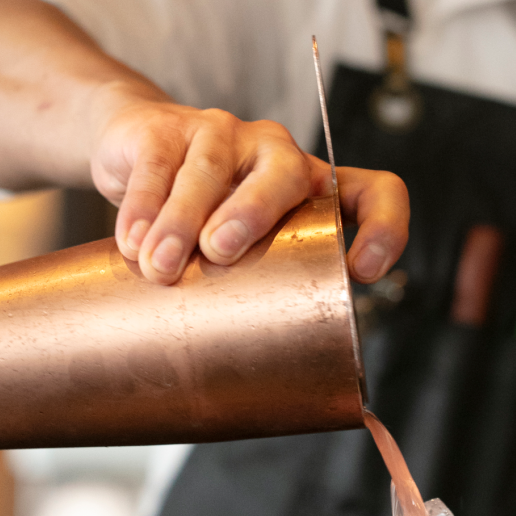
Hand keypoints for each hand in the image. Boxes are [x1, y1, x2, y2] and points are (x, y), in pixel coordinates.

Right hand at [89, 86, 408, 284]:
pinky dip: (142, 205)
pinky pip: (157, 162)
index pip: (374, 191)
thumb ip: (258, 291)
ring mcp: (222, 135)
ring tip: (162, 266)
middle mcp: (275, 153)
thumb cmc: (206, 215)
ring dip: (183, 220)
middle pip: (283, 173)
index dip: (384, 225)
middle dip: (254, 212)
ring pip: (209, 169)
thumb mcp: (243, 251)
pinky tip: (131, 241)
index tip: (362, 271)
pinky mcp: (167, 128)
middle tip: (220, 253)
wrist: (137, 146)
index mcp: (310, 187)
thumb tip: (262, 387)